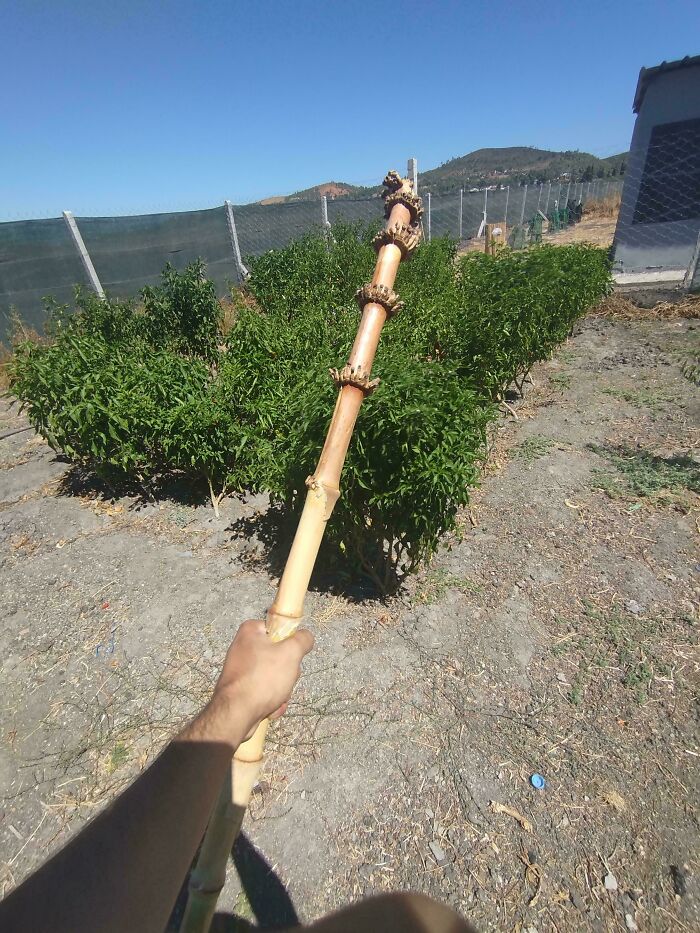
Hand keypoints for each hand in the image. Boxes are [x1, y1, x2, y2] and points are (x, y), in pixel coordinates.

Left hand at [183, 619, 313, 748]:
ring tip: (276, 696)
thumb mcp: (291, 653)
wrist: (236, 714)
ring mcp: (241, 669)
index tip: (292, 655)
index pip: (279, 629)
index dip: (290, 643)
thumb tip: (306, 637)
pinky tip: (270, 707)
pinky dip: (271, 699)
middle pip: (279, 655)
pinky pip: (264, 689)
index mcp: (250, 631)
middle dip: (287, 672)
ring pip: (274, 675)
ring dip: (282, 689)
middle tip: (284, 678)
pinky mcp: (241, 688)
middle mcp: (243, 647)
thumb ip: (302, 640)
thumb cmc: (263, 678)